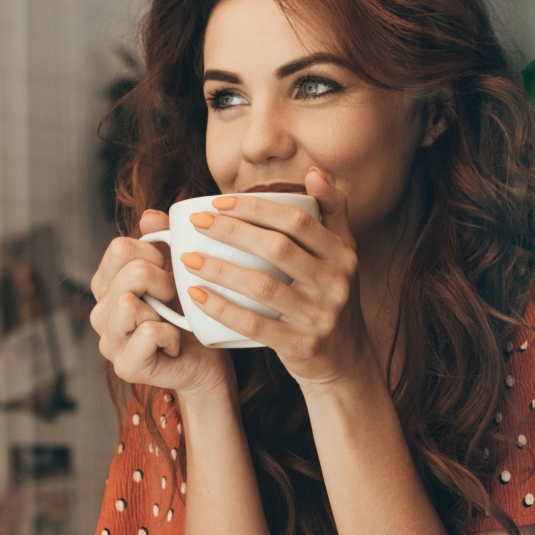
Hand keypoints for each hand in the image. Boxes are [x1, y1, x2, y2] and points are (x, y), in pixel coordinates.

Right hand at [89, 210, 233, 398]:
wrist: (208, 363)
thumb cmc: (191, 315)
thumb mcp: (177, 271)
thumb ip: (162, 241)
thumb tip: (150, 217)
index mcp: (106, 285)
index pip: (119, 248)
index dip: (154, 255)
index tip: (169, 274)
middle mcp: (100, 313)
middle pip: (130, 272)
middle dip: (165, 282)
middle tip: (175, 302)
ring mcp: (108, 341)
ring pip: (129, 303)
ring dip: (164, 310)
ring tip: (172, 323)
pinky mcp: (125, 366)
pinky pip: (148, 332)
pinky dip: (171, 336)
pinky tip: (173, 345)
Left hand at [179, 169, 375, 388]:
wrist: (346, 361)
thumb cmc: (330, 299)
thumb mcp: (342, 256)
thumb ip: (332, 212)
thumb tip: (312, 173)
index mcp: (343, 254)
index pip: (297, 220)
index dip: (256, 207)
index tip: (219, 202)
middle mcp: (337, 283)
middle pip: (278, 248)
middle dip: (232, 231)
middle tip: (198, 224)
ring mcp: (321, 316)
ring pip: (263, 286)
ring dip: (221, 269)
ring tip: (188, 258)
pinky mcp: (302, 346)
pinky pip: (256, 325)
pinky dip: (223, 309)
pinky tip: (197, 295)